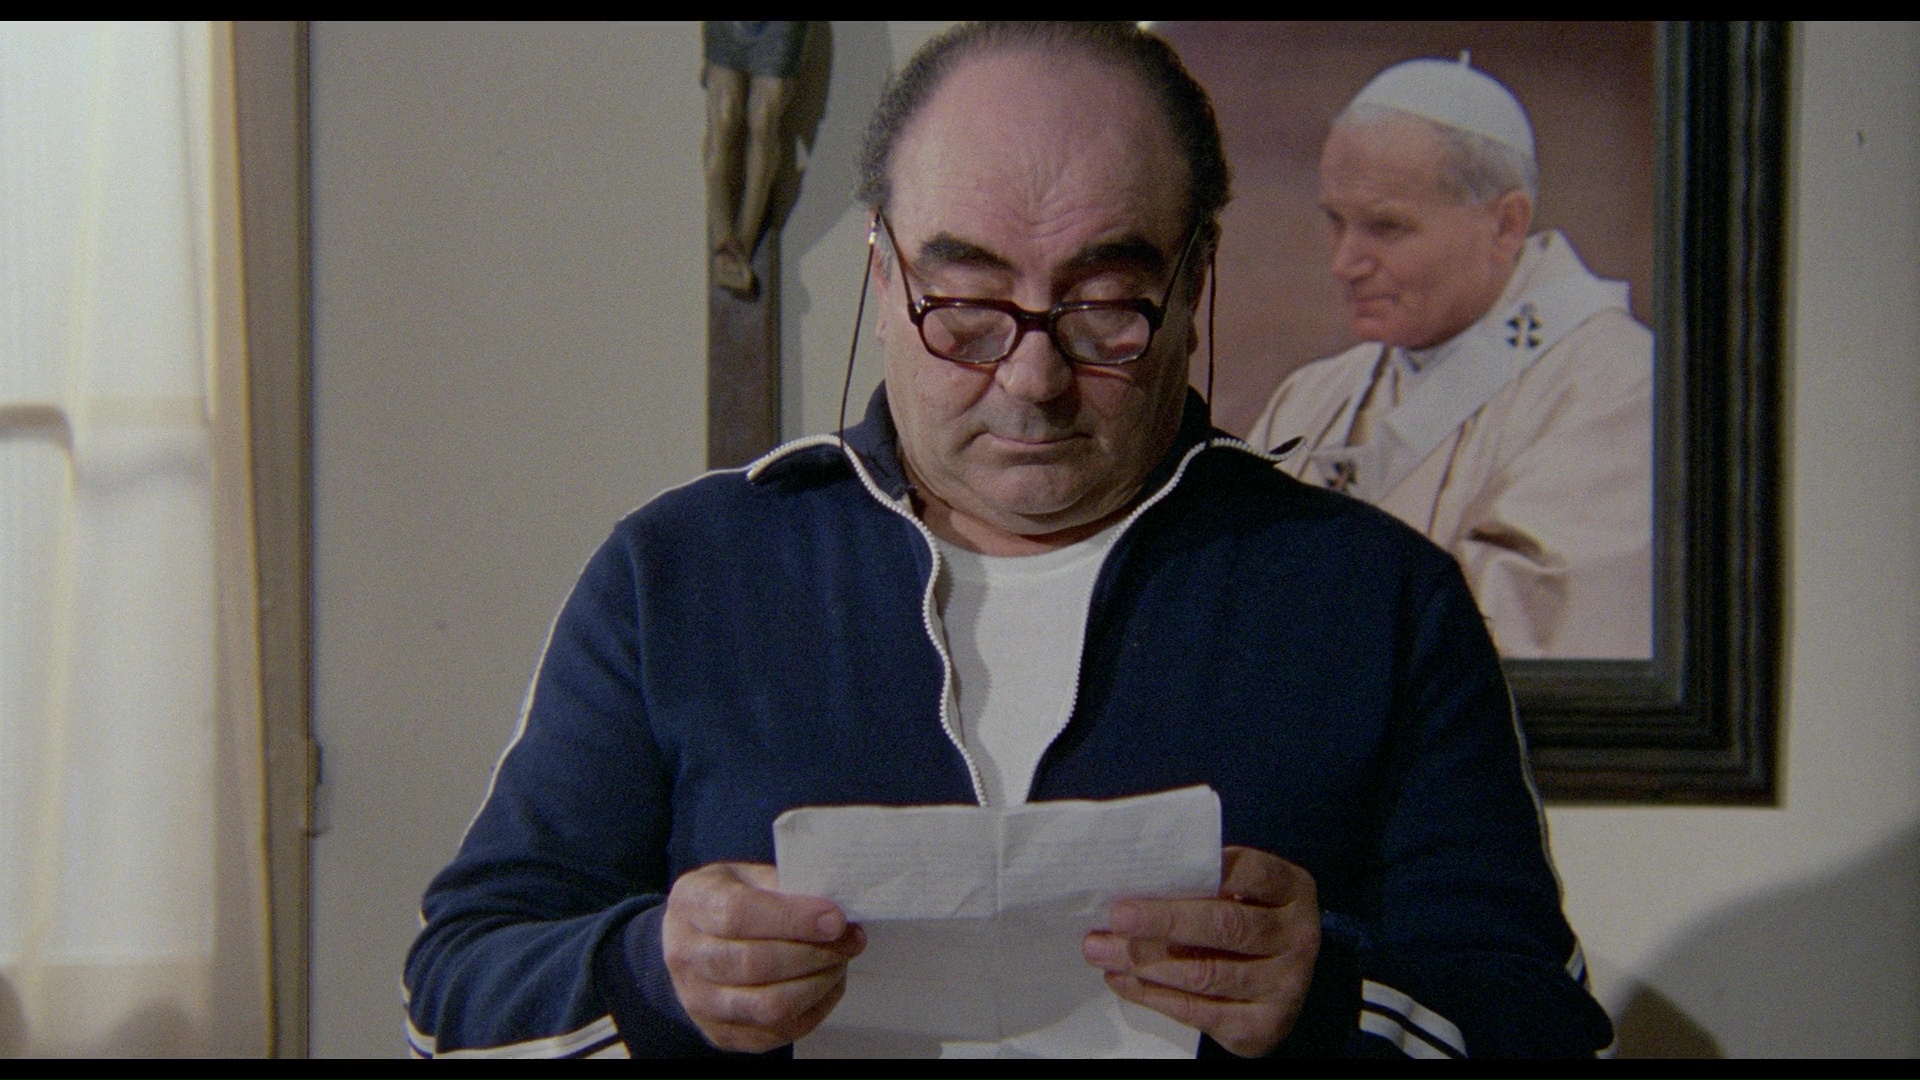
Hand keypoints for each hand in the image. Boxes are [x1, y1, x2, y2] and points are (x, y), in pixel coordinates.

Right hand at [662, 862, 864, 1052]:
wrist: (692, 942)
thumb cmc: (728, 902)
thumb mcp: (748, 875)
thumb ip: (785, 886)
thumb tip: (833, 909)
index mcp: (692, 903)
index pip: (738, 914)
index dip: (793, 919)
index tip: (835, 919)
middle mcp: (686, 955)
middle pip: (756, 964)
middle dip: (815, 953)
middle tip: (849, 940)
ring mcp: (700, 1001)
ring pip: (769, 1005)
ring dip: (818, 984)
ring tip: (839, 961)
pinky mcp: (722, 1033)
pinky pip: (778, 1031)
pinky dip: (814, 1009)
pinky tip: (826, 984)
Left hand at [1082, 845, 1319, 1056]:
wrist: (1279, 980)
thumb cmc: (1244, 919)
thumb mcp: (1240, 892)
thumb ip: (1203, 883)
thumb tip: (1134, 883)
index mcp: (1292, 890)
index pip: (1251, 873)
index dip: (1204, 871)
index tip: (1152, 871)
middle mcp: (1297, 937)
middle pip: (1226, 926)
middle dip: (1165, 921)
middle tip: (1117, 916)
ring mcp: (1285, 985)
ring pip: (1206, 973)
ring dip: (1146, 962)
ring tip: (1101, 950)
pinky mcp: (1262, 1025)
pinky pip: (1198, 1012)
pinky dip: (1153, 995)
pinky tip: (1121, 978)